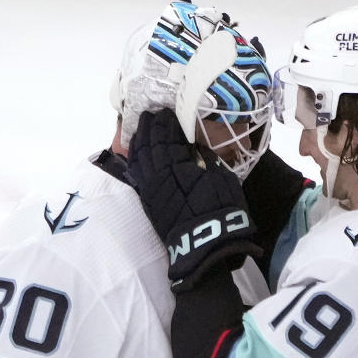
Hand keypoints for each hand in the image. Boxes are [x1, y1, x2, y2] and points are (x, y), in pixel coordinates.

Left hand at [127, 108, 260, 288]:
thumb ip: (207, 160)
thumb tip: (197, 148)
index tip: (167, 111)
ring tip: (141, 129)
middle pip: (148, 144)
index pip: (166, 137)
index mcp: (176, 165)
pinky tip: (137, 154)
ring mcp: (150, 189)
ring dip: (139, 141)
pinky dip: (136, 160)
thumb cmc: (221, 210)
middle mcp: (158, 174)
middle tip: (151, 114)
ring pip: (138, 158)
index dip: (166, 123)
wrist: (206, 245)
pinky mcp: (148, 202)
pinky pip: (137, 174)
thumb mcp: (222, 178)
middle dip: (149, 127)